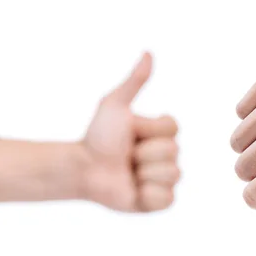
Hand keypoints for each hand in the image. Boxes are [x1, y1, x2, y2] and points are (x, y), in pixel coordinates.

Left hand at [84, 52, 179, 211]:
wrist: (83, 168)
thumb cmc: (98, 136)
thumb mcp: (114, 105)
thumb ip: (133, 81)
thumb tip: (149, 53)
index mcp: (163, 133)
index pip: (172, 129)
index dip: (148, 130)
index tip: (130, 133)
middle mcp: (169, 156)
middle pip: (172, 153)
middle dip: (142, 154)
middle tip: (126, 156)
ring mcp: (166, 179)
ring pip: (171, 175)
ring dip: (142, 174)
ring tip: (128, 173)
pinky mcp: (159, 202)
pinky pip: (166, 199)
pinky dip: (146, 195)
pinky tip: (133, 190)